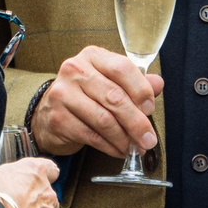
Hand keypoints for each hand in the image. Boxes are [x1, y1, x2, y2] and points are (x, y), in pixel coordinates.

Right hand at [29, 47, 162, 159]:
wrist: (48, 113)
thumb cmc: (85, 95)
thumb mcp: (110, 82)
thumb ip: (135, 82)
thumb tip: (158, 84)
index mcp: (92, 56)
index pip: (122, 68)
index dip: (141, 90)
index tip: (150, 108)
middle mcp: (75, 70)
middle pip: (114, 97)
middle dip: (137, 122)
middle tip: (149, 138)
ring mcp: (63, 94)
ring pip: (104, 120)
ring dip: (125, 138)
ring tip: (135, 147)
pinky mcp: (58, 118)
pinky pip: (92, 136)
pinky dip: (110, 146)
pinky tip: (119, 150)